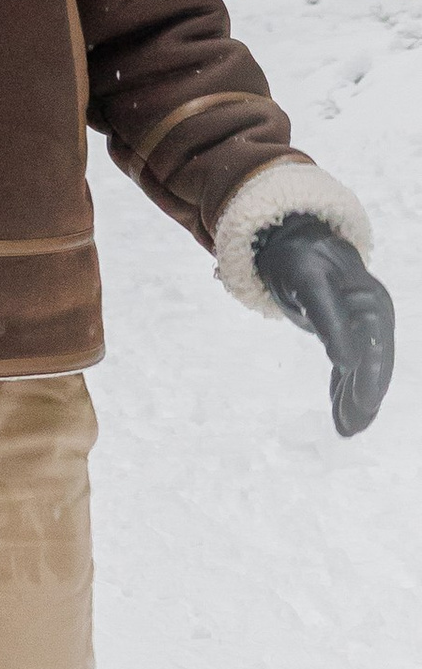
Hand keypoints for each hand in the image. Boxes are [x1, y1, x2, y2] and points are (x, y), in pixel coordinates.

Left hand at [257, 214, 394, 437]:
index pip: (371, 344)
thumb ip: (325, 317)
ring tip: (346, 429)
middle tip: (351, 427)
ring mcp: (364, 322)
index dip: (366, 374)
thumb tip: (346, 362)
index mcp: (367, 300)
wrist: (295, 240)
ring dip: (355, 398)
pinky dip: (345, 388)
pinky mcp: (351, 330)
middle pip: (373, 360)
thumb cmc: (298, 258)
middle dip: (364, 396)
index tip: (362, 404)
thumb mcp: (305, 280)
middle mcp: (372, 313)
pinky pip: (352, 363)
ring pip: (364, 367)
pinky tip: (340, 412)